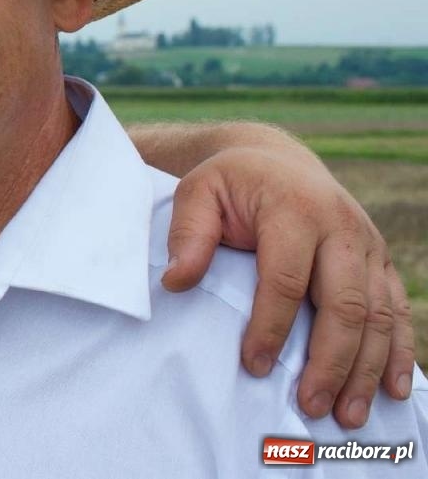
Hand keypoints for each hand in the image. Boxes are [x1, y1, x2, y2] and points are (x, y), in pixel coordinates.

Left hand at [162, 137, 414, 427]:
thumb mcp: (198, 192)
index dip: (271, 326)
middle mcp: (341, 228)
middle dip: (329, 361)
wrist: (277, 160)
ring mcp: (368, 246)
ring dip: (364, 369)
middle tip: (310, 407)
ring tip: (346, 414)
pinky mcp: (381, 262)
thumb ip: (188, 234)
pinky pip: (397, 311)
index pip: (286, 278)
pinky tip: (390, 390)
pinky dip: (398, 353)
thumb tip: (177, 282)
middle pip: (343, 304)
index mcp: (294, 209)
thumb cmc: (233, 182)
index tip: (254, 367)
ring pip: (376, 316)